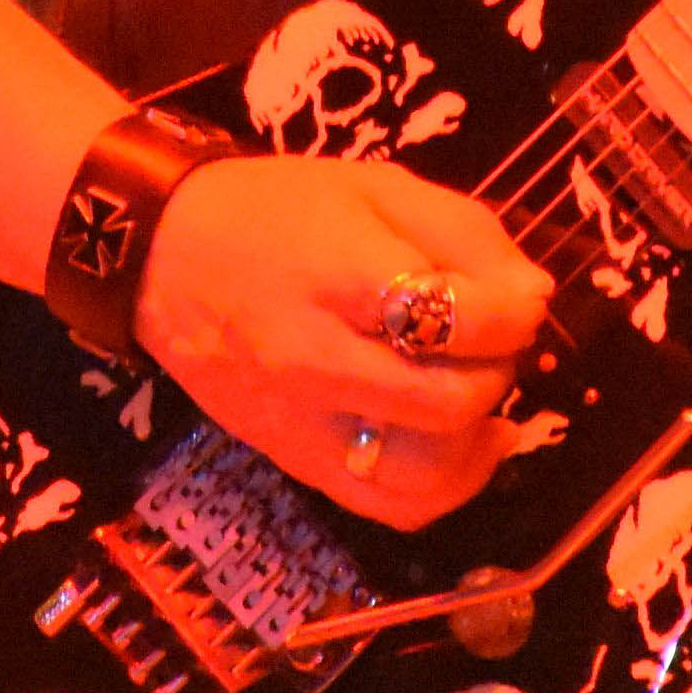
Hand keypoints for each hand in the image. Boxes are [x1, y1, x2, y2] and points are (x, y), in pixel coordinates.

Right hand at [133, 152, 556, 532]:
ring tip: (475, 394)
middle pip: (447, 402)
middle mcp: (313, 361)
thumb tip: (532, 296)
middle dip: (495, 370)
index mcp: (334, 276)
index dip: (512, 313)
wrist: (160, 254)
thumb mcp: (374, 185)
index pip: (451, 318)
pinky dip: (442, 486)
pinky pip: (388, 507)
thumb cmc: (276, 209)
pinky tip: (459, 444)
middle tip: (488, 341)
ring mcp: (300, 424)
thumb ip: (462, 231)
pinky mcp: (293, 461)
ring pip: (424, 475)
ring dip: (475, 437)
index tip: (518, 299)